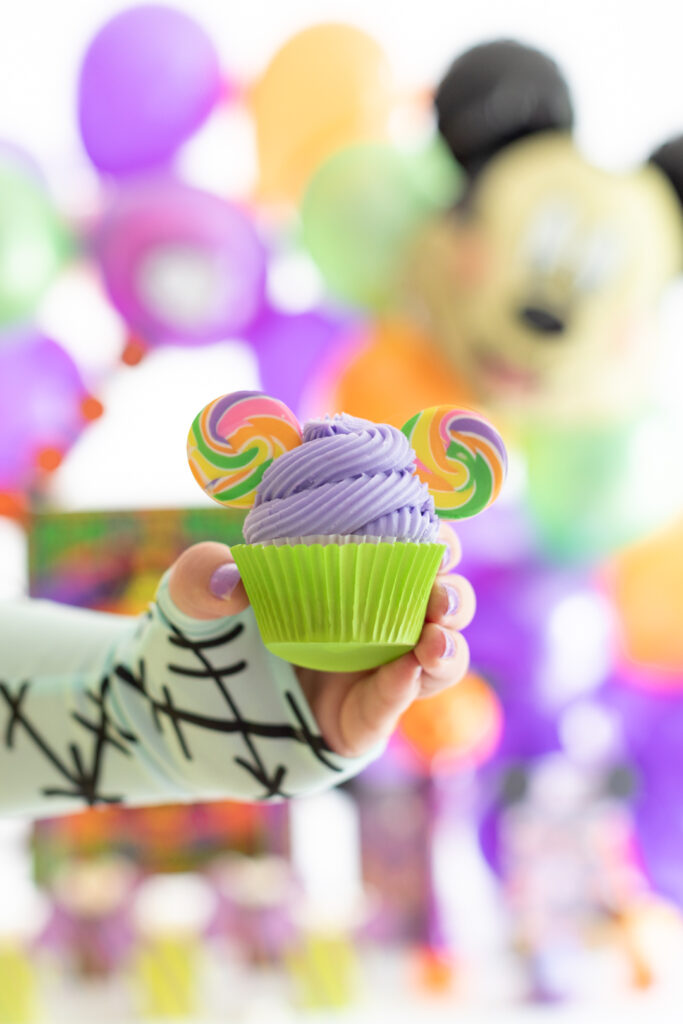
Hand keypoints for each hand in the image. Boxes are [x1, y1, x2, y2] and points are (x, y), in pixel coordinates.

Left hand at [168, 528, 473, 758]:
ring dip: (448, 649)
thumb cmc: (198, 642)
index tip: (438, 536)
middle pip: (439, 606)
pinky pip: (393, 704)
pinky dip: (403, 688)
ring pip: (437, 661)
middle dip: (453, 597)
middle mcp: (373, 625)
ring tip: (434, 642)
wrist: (177, 717)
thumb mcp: (189, 600)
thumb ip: (202, 577)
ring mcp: (372, 675)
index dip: (436, 543)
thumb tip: (229, 576)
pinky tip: (403, 673)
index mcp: (349, 581)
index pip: (410, 553)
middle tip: (441, 595)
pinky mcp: (361, 723)